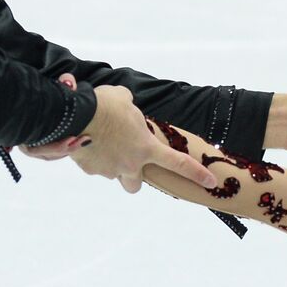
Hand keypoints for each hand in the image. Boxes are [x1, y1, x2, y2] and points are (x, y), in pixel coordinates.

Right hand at [22, 74, 219, 192]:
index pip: (179, 164)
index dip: (197, 174)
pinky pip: (95, 166)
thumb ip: (131, 109)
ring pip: (113, 175)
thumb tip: (126, 106)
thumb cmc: (106, 104)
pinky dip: (93, 156)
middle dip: (133, 176)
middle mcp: (130, 164)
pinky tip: (87, 140)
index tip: (211, 183)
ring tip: (102, 142)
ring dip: (111, 164)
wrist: (76, 114)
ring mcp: (109, 170)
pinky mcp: (90, 170)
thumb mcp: (126, 100)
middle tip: (128, 160)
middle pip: (135, 186)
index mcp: (147, 148)